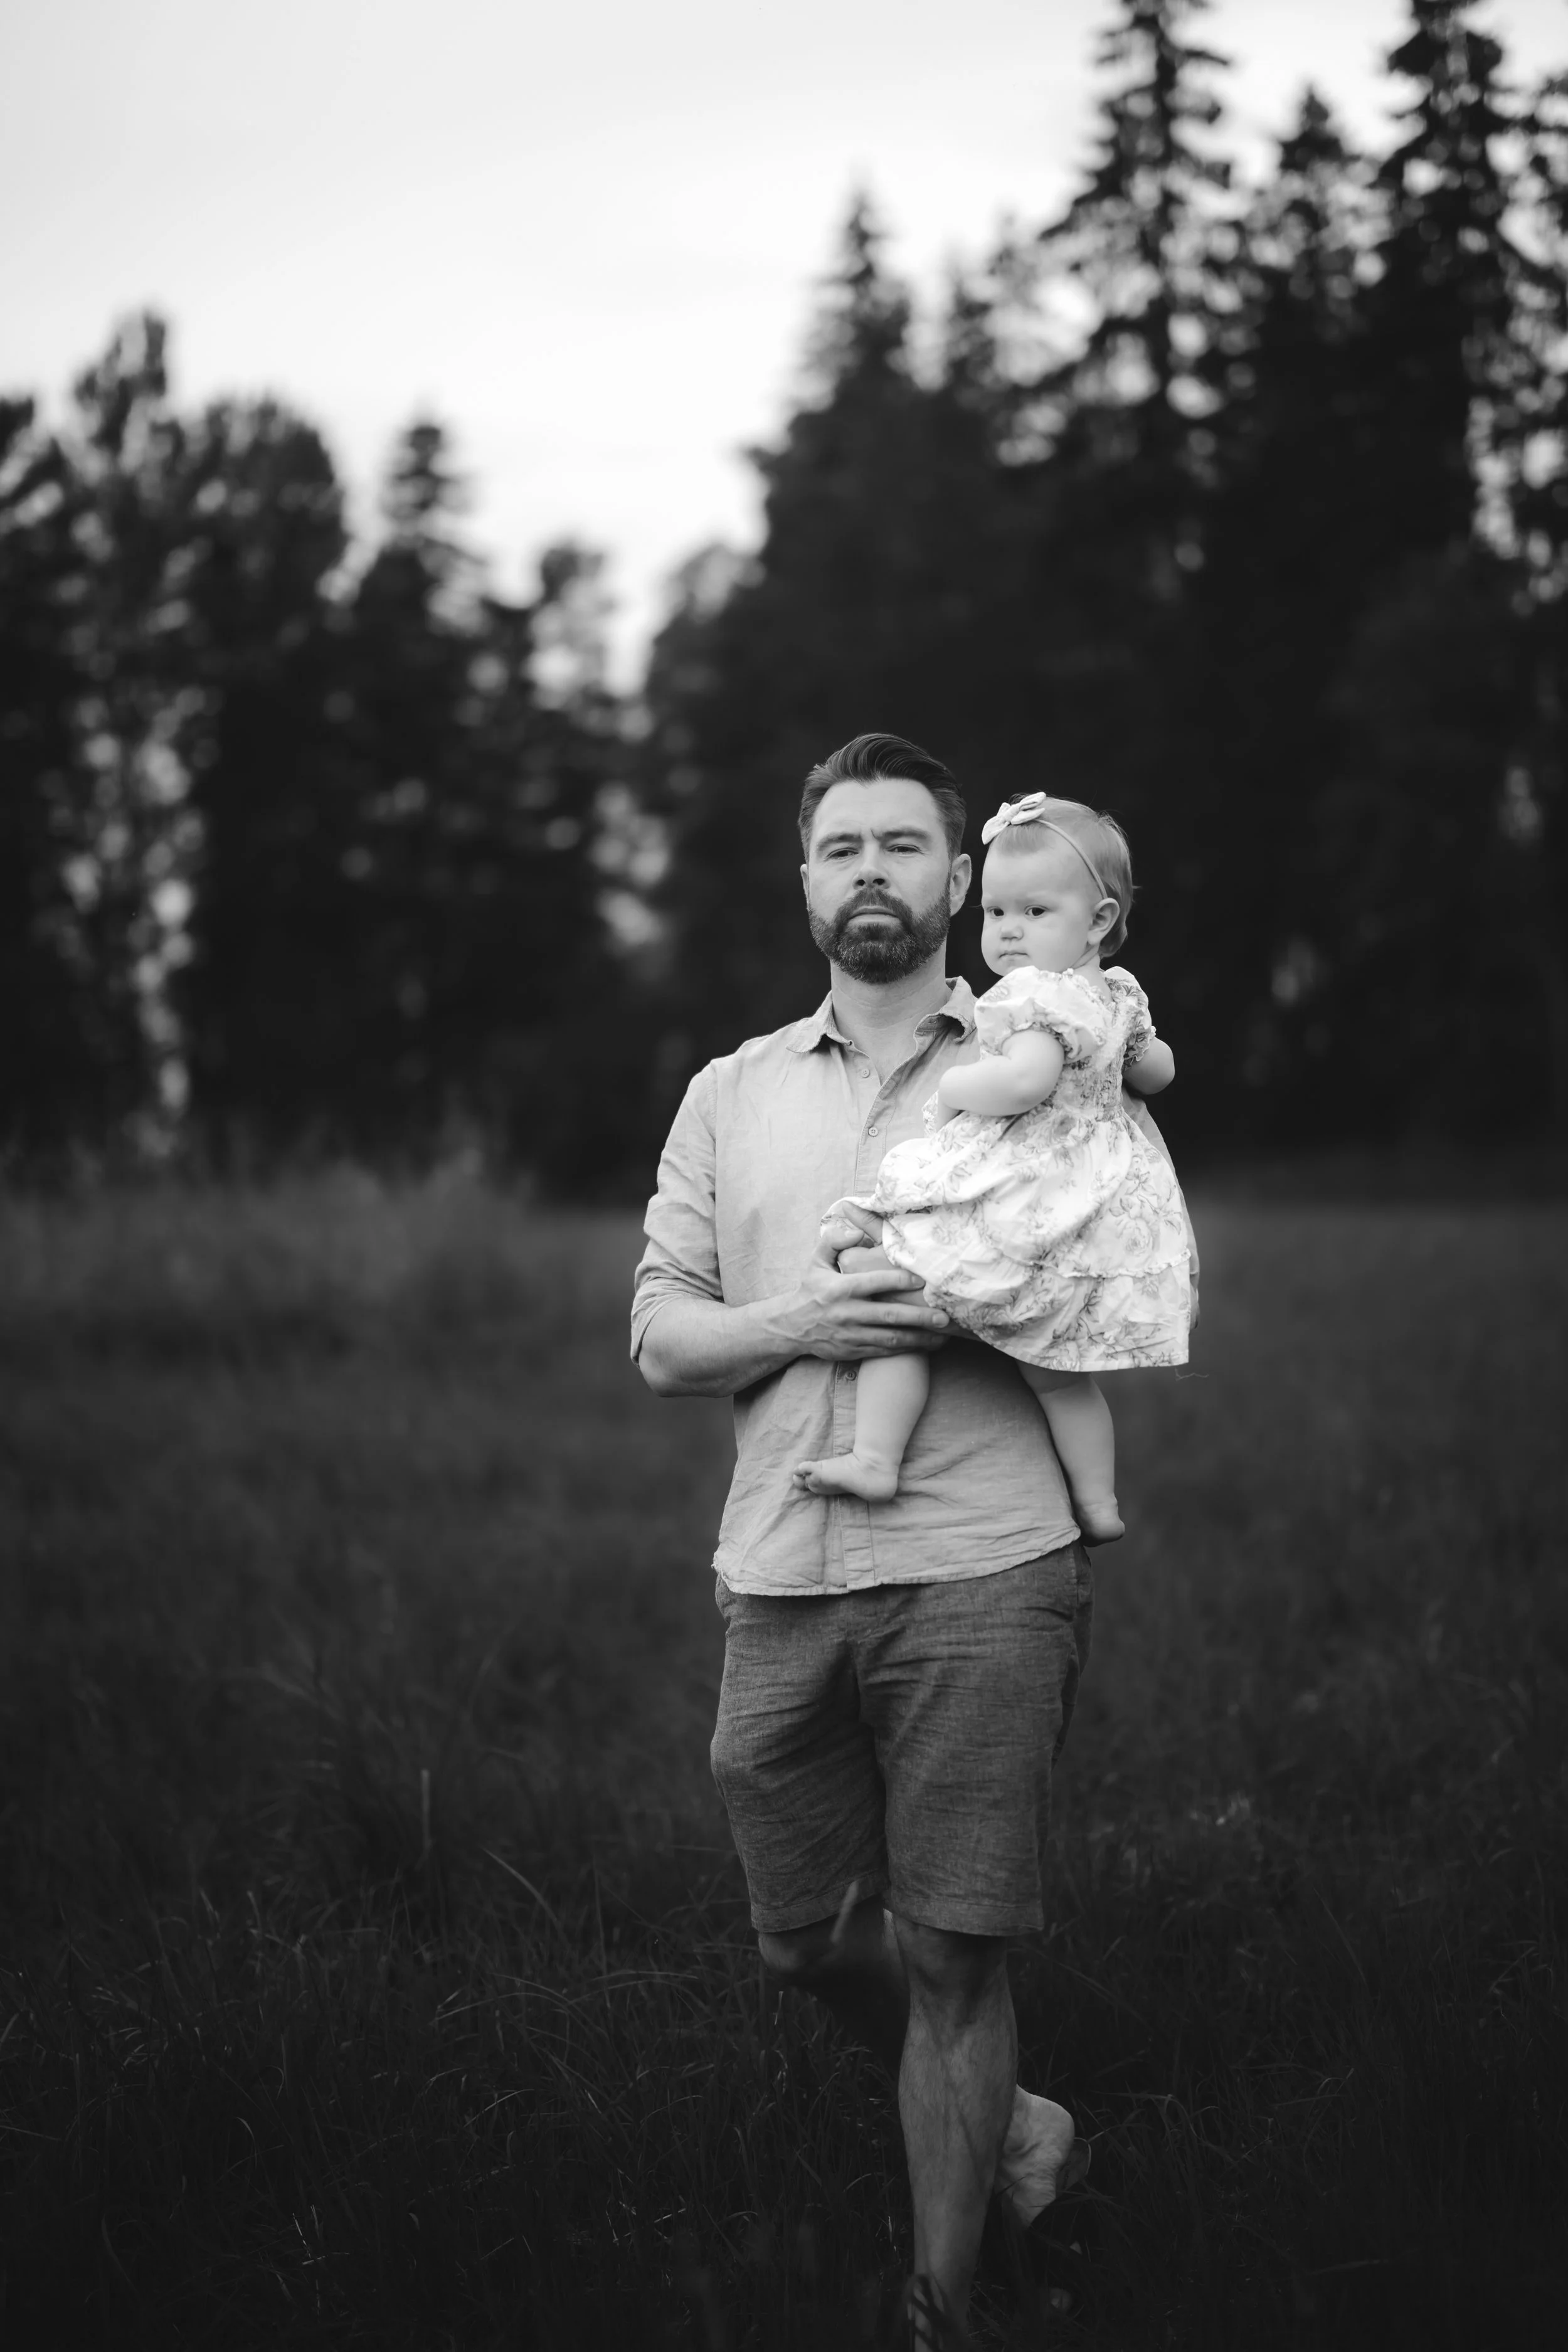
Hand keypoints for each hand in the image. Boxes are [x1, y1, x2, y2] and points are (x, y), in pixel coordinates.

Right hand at [780, 1229, 950, 1362]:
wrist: (791, 1328)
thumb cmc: (810, 1290)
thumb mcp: (816, 1261)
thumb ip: (834, 1240)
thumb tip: (856, 1231)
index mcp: (841, 1289)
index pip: (874, 1283)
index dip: (899, 1281)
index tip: (922, 1280)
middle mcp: (849, 1313)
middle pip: (889, 1315)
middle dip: (919, 1317)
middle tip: (944, 1317)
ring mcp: (853, 1335)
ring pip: (891, 1338)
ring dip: (919, 1337)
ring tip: (944, 1335)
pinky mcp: (855, 1351)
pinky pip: (886, 1351)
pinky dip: (908, 1349)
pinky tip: (927, 1345)